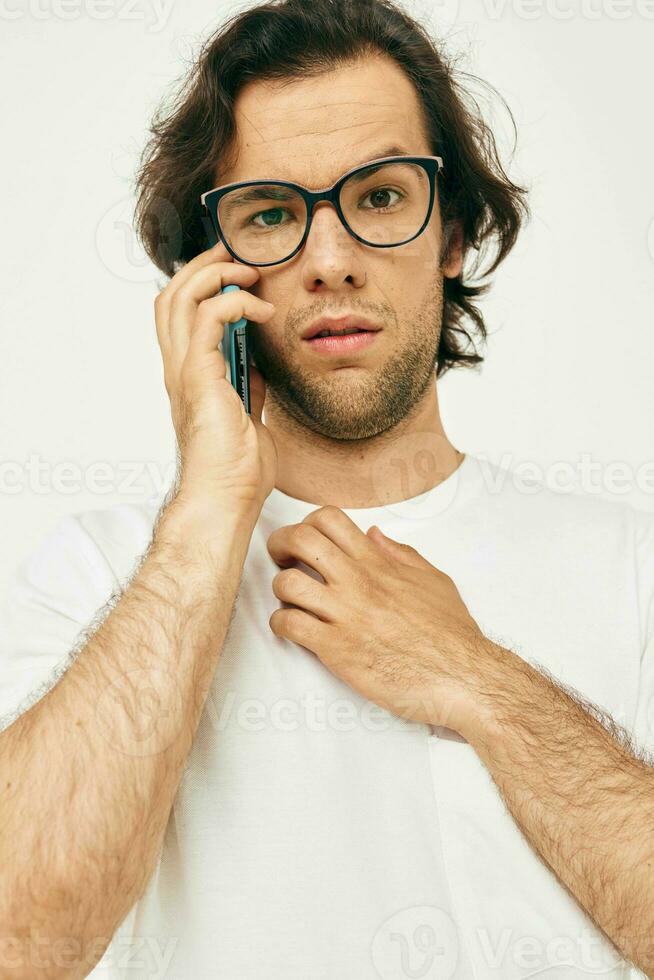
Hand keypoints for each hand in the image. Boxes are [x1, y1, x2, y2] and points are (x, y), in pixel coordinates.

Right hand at [154, 241, 277, 517]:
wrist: (227, 499)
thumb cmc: (237, 470)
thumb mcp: (250, 415)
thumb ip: (250, 387)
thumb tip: (260, 365)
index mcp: (188, 376)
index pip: (180, 314)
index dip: (202, 284)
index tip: (238, 273)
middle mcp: (178, 368)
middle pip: (172, 295)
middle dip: (204, 266)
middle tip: (238, 256)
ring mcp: (184, 372)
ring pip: (181, 296)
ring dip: (216, 274)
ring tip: (249, 273)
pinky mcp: (199, 377)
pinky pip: (209, 318)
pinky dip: (236, 303)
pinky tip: (262, 311)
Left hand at [266, 506, 490, 732]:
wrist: (463, 677)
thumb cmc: (452, 634)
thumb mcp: (434, 580)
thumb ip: (401, 554)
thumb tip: (374, 534)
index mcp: (379, 563)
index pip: (328, 519)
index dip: (306, 524)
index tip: (305, 542)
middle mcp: (358, 582)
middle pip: (299, 539)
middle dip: (280, 545)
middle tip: (282, 560)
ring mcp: (345, 614)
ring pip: (286, 583)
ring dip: (280, 591)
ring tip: (291, 601)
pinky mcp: (337, 649)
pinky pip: (289, 626)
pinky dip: (281, 626)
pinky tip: (295, 630)